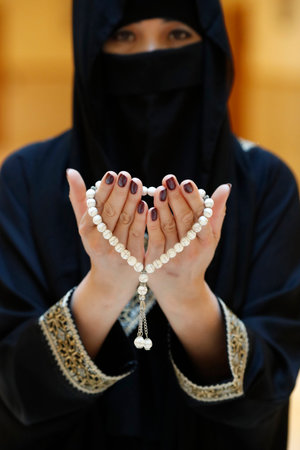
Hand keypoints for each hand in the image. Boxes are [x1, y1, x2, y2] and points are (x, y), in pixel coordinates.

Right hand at [66, 168, 146, 355]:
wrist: (111, 279)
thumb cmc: (99, 243)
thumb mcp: (87, 224)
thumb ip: (81, 198)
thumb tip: (70, 172)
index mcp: (86, 231)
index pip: (96, 207)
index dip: (104, 190)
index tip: (112, 174)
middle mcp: (99, 243)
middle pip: (110, 213)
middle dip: (119, 193)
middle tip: (127, 176)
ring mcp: (116, 252)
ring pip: (126, 222)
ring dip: (132, 202)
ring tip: (138, 184)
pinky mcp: (133, 259)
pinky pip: (139, 235)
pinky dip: (143, 219)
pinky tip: (147, 205)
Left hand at [145, 175, 230, 308]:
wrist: (180, 290)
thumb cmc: (196, 256)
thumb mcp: (210, 238)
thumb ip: (215, 213)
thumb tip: (224, 187)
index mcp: (207, 241)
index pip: (200, 216)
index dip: (193, 199)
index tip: (186, 182)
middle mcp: (192, 250)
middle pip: (184, 220)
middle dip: (176, 198)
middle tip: (169, 179)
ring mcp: (174, 257)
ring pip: (168, 228)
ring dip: (163, 207)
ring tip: (158, 190)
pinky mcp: (156, 263)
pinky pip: (154, 240)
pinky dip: (151, 224)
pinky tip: (147, 209)